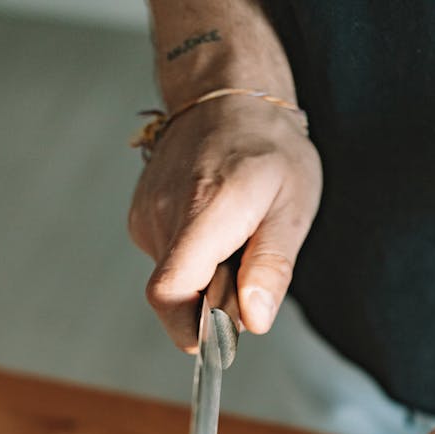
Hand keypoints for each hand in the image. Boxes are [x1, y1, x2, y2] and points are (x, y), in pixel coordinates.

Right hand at [128, 96, 321, 348]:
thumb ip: (271, 268)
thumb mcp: (292, 208)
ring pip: (175, 280)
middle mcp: (164, 215)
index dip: (191, 329)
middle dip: (214, 301)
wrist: (228, 96)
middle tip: (248, 264)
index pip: (169, 293)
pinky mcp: (141, 218)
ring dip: (208, 278)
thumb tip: (254, 321)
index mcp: (204, 212)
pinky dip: (196, 260)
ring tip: (234, 237)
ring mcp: (146, 215)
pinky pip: (169, 261)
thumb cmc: (269, 149)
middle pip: (177, 295)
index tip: (221, 336)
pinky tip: (215, 228)